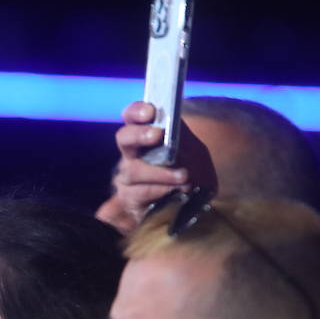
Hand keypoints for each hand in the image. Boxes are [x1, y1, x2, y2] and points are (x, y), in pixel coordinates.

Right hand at [96, 101, 217, 233]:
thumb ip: (186, 143)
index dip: (136, 111)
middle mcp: (131, 154)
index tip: (150, 112)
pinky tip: (177, 191)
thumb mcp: (196, 153)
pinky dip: (161, 190)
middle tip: (157, 135)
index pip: (132, 116)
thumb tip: (175, 143)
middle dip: (139, 134)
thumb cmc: (193, 172)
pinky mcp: (130, 200)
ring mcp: (128, 178)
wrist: (193, 206)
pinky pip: (140, 192)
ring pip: (134, 170)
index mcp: (146, 135)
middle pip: (123, 138)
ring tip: (183, 175)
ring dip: (160, 171)